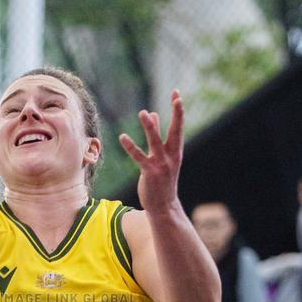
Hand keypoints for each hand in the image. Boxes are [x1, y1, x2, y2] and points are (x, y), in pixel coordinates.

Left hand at [118, 90, 183, 214]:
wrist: (164, 207)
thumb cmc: (162, 180)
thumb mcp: (162, 156)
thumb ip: (157, 135)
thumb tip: (153, 114)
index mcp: (175, 152)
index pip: (179, 127)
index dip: (178, 111)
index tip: (177, 94)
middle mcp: (171, 156)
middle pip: (176, 131)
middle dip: (177, 114)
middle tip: (177, 98)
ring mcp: (162, 165)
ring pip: (156, 142)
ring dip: (150, 127)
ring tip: (143, 112)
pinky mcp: (150, 173)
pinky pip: (139, 157)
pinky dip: (131, 147)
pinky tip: (122, 137)